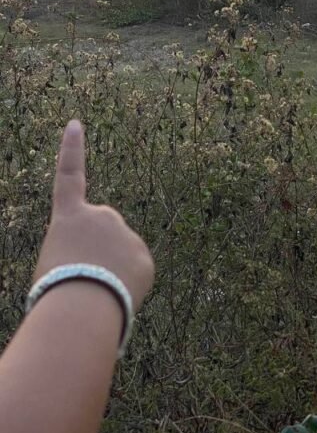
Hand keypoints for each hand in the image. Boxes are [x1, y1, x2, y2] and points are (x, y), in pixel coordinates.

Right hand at [34, 120, 154, 312]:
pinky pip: (135, 272)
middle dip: (98, 253)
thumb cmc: (56, 292)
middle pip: (102, 233)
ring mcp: (126, 233)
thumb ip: (78, 253)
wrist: (80, 308)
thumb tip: (99, 265)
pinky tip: (115, 296)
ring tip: (97, 292)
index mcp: (69, 217)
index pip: (69, 175)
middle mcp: (100, 216)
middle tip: (84, 279)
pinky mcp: (144, 256)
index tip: (76, 124)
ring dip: (112, 272)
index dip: (71, 149)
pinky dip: (127, 285)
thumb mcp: (55, 265)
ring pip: (120, 255)